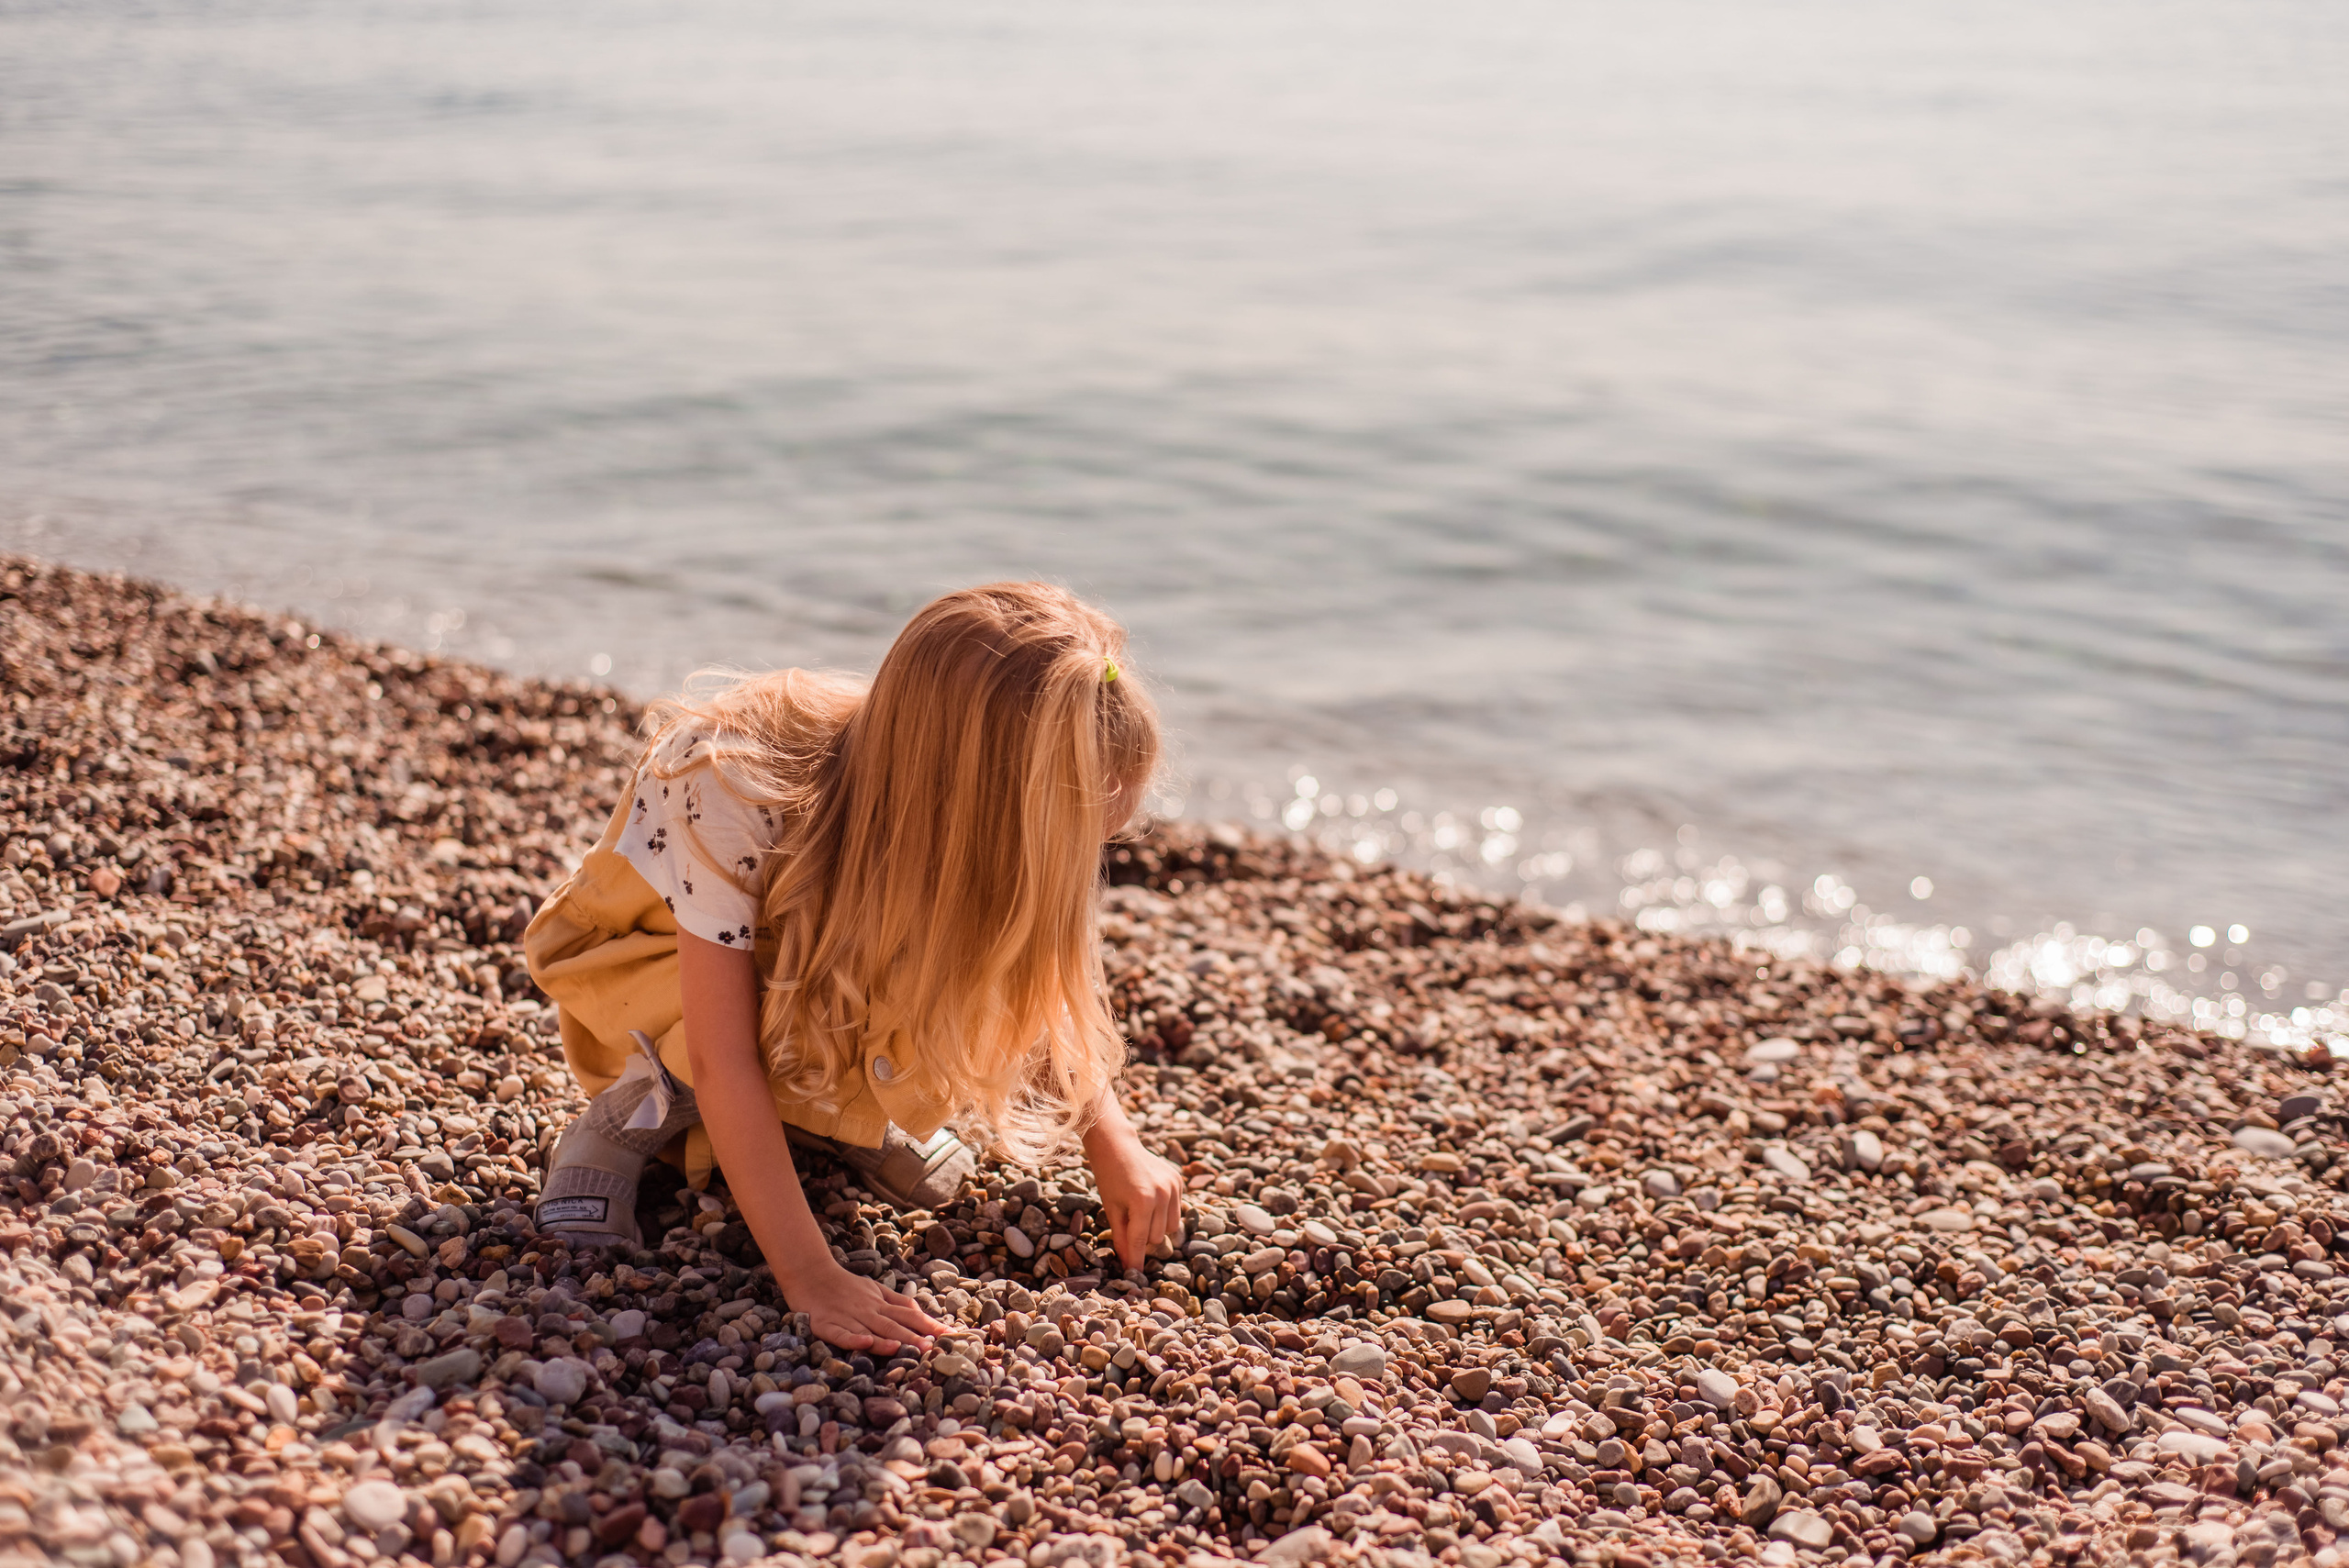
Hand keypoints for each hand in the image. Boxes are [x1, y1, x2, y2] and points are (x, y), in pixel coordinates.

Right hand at [783, 1260, 945, 1355]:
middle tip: (935, 1348)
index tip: (951, 1334)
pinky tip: (864, 1343)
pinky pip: (841, 1333)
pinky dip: (853, 1339)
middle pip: (895, 1325)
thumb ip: (896, 1301)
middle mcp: (868, 1310)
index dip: (930, 1324)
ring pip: (871, 1330)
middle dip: (915, 1337)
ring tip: (906, 1347)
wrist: (810, 1273)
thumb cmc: (844, 1285)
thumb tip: (920, 1311)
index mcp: (880, 1302)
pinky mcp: (826, 1324)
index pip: (910, 1314)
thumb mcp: (874, 1289)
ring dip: (889, 1340)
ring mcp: (848, 1317)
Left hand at [1085, 1119, 1184, 1271]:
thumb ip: (1122, 1237)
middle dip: (1142, 1239)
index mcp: (1142, 1200)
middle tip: (1129, 1225)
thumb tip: (1128, 1264)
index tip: (1133, 1275)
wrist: (1117, 1146)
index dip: (1135, 1260)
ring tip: (1140, 1213)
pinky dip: (1163, 1214)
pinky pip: (1175, 1212)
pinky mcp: (1178, 1181)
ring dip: (1155, 1228)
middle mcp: (1162, 1193)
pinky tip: (1150, 1200)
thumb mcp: (1112, 1210)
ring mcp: (1173, 1187)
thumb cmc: (1109, 1178)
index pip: (1140, 1240)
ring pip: (1170, 1228)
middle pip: (1156, 1238)